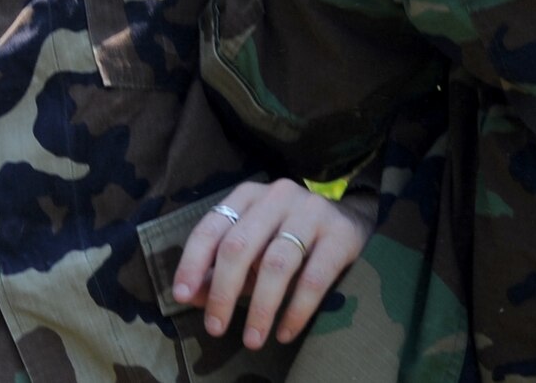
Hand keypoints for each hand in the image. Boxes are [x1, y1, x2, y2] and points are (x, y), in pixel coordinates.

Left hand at [171, 180, 375, 349]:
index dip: (193, 262)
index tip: (181, 295)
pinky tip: (285, 332)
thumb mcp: (253, 249)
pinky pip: (314, 278)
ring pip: (276, 264)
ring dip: (260, 307)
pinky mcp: (341, 235)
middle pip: (239, 246)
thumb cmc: (290, 238)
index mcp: (248, 196)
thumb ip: (220, 269)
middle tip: (215, 328)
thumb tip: (189, 296)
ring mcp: (311, 213)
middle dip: (223, 291)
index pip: (211, 227)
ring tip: (252, 340)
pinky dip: (296, 309)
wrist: (353, 222)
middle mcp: (276, 197)